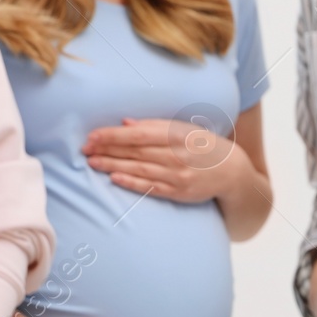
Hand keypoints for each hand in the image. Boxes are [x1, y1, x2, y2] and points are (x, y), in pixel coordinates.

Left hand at [83, 118, 243, 203]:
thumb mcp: (183, 129)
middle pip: (134, 152)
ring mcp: (177, 175)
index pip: (137, 135)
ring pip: (139, 169)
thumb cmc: (203, 145)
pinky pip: (151, 187)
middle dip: (107, 150)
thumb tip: (125, 124)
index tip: (92, 136)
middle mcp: (176, 155)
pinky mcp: (178, 192)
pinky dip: (131, 183)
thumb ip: (155, 126)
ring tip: (92, 163)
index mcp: (176, 135)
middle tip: (85, 149)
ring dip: (113, 166)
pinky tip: (114, 179)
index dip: (112, 135)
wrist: (231, 172)